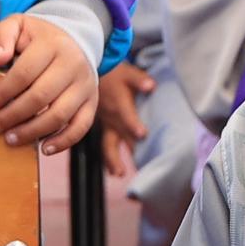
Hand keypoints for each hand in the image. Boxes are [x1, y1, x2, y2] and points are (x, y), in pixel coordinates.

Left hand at [0, 13, 98, 151]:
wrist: (75, 39)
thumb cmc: (39, 38)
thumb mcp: (19, 25)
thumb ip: (3, 36)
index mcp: (52, 45)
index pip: (24, 74)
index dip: (2, 93)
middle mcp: (73, 65)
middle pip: (40, 97)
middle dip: (13, 116)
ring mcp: (85, 85)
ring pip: (59, 115)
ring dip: (32, 132)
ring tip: (10, 139)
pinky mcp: (92, 102)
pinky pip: (81, 127)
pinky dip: (64, 142)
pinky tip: (44, 149)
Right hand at [93, 62, 154, 179]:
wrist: (93, 71)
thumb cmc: (113, 72)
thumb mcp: (127, 72)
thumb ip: (140, 80)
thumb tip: (151, 85)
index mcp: (119, 103)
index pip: (126, 115)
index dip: (134, 124)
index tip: (142, 134)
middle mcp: (112, 117)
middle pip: (118, 137)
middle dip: (124, 152)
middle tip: (130, 169)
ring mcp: (106, 124)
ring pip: (109, 144)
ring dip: (113, 159)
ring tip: (118, 173)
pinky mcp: (103, 127)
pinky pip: (105, 144)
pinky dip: (109, 157)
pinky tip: (113, 169)